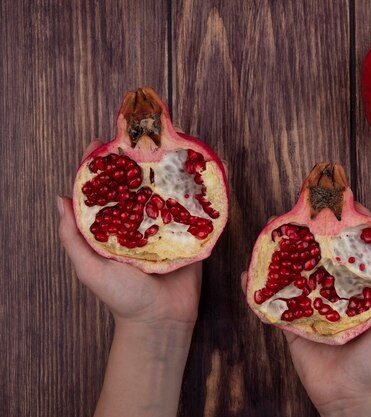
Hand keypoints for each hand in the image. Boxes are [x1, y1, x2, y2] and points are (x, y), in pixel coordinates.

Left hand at [57, 139, 201, 329]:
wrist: (160, 320)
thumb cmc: (122, 297)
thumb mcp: (89, 268)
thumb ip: (73, 237)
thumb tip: (59, 199)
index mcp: (114, 227)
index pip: (105, 190)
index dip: (102, 166)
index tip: (102, 143)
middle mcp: (139, 223)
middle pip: (138, 184)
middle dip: (139, 160)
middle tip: (143, 137)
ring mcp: (166, 227)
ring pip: (167, 192)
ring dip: (170, 170)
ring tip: (173, 146)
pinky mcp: (190, 236)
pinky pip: (195, 211)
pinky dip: (198, 193)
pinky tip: (201, 174)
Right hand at [242, 206, 370, 416]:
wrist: (351, 399)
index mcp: (359, 291)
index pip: (354, 253)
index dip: (352, 228)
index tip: (348, 205)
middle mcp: (333, 294)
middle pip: (321, 258)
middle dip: (313, 234)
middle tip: (303, 211)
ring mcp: (310, 308)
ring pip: (294, 275)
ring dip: (282, 255)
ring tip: (272, 233)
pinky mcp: (291, 325)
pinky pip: (272, 305)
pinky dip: (257, 290)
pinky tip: (247, 274)